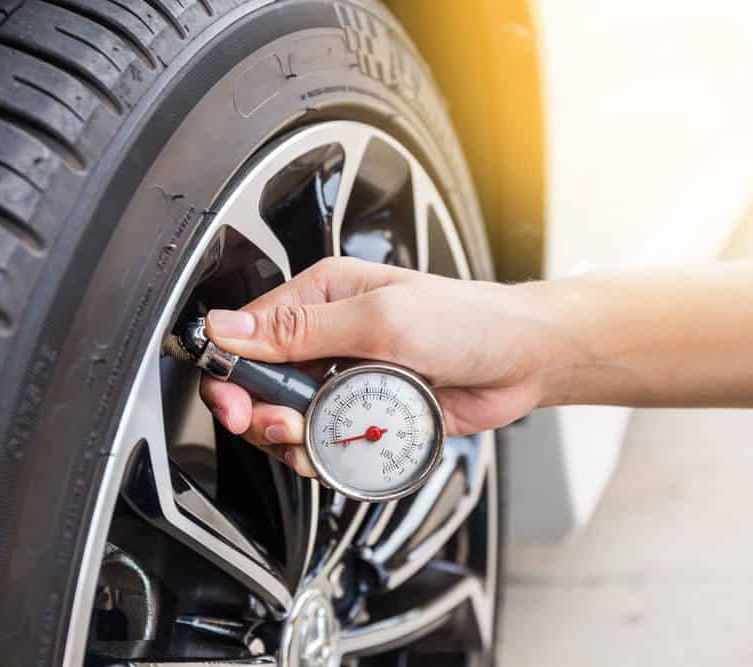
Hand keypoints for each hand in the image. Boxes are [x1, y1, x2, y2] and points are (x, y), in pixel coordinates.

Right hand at [199, 257, 555, 475]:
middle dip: (262, 413)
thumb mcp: (381, 319)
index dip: (231, 373)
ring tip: (318, 439)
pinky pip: (326, 442)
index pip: (248, 333)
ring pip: (290, 420)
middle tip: (284, 426)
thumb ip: (303, 329)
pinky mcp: (366, 412)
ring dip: (294, 439)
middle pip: (261, 384)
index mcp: (322, 296)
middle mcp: (327, 336)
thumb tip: (231, 328)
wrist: (522, 359)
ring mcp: (345, 377)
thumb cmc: (467, 321)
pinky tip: (343, 451)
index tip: (236, 404)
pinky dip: (326, 455)